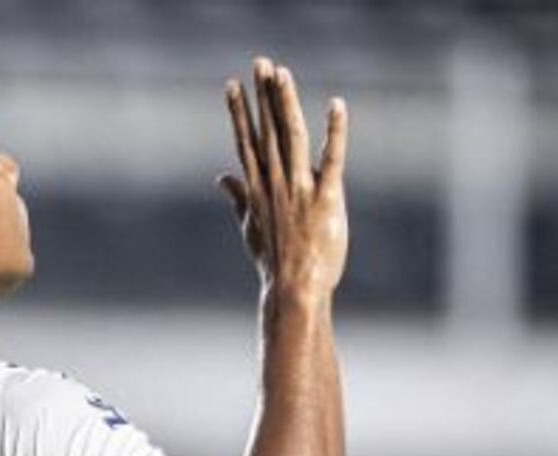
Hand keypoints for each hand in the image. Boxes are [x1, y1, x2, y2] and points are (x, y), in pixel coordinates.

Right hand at [219, 57, 348, 300]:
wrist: (293, 289)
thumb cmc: (274, 262)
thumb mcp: (251, 228)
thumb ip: (238, 198)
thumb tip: (221, 179)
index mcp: (258, 190)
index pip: (246, 142)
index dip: (239, 112)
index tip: (232, 86)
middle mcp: (275, 184)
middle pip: (267, 131)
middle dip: (262, 96)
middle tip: (259, 63)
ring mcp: (300, 190)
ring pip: (292, 137)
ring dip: (285, 104)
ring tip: (281, 75)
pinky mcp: (326, 199)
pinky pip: (332, 159)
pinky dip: (335, 132)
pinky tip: (336, 106)